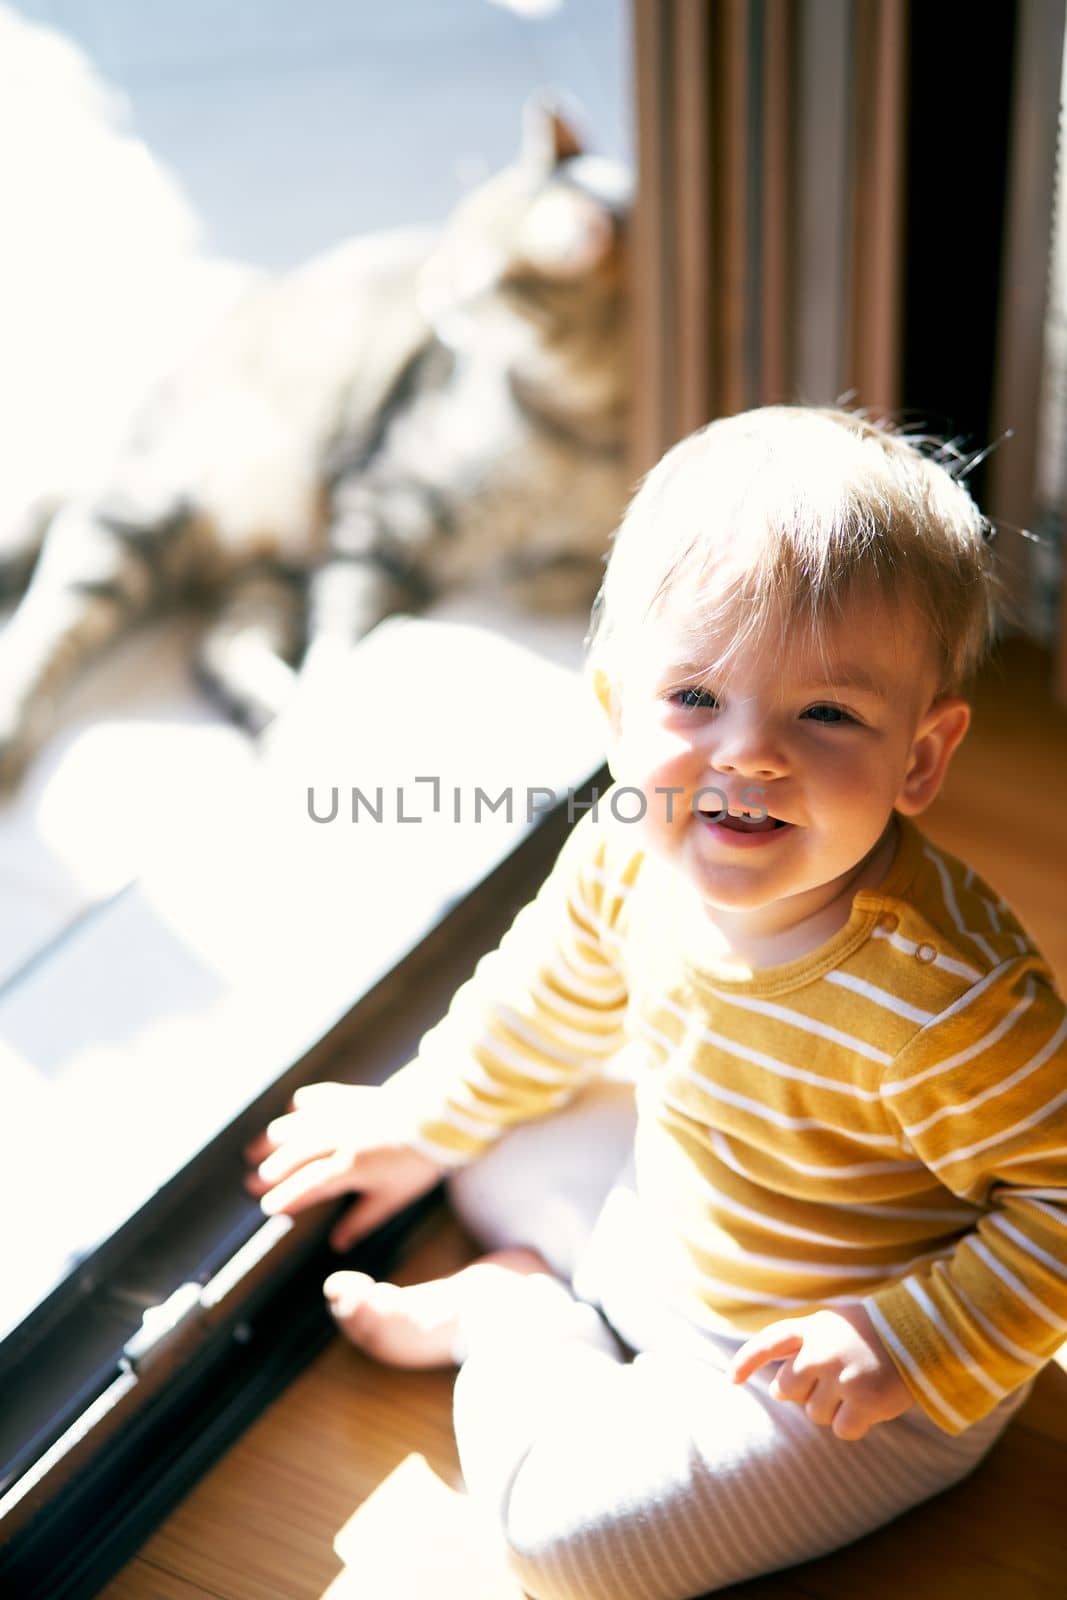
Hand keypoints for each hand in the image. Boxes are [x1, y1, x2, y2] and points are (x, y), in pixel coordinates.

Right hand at [242, 1081, 447, 1250]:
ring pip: (298, 1127)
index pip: (307, 1186)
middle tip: (250, 1182)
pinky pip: (319, 1098)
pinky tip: (293, 1107)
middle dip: (270, 1170)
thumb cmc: (418, 1163)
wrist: (438, 1118)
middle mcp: (338, 1139)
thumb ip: (362, 1220)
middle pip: (294, 1156)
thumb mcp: (393, 1199)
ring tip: (255, 1149)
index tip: (266, 1208)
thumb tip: (337, 1243)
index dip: (285, 1197)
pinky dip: (303, 1103)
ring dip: (275, 1139)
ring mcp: (342, 1115)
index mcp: (348, 1168)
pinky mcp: (351, 1097)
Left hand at [729, 1303, 915, 1440]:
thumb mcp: (834, 1324)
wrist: (921, 1333)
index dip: (747, 1361)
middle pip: (787, 1390)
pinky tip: (870, 1405)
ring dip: (834, 1408)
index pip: (768, 1342)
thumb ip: (804, 1347)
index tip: (732, 1379)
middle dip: (805, 1393)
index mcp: (812, 1327)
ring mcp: (842, 1376)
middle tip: (833, 1383)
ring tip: (858, 1386)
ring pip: (815, 1414)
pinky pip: (841, 1430)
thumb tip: (778, 1391)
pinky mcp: (863, 1400)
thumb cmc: (873, 1333)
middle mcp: (821, 1351)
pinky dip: (854, 1424)